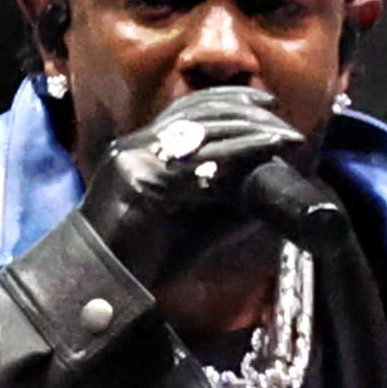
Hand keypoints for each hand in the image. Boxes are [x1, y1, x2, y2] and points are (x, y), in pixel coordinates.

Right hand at [78, 82, 324, 290]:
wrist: (102, 287)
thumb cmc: (139, 258)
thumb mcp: (183, 218)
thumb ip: (214, 195)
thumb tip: (261, 180)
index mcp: (137, 150)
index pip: (183, 110)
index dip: (225, 100)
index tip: (262, 101)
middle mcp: (133, 146)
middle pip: (194, 113)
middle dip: (242, 108)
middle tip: (280, 112)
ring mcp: (135, 161)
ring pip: (201, 131)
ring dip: (250, 129)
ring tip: (284, 134)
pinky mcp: (141, 182)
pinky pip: (199, 162)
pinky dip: (239, 153)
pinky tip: (265, 151)